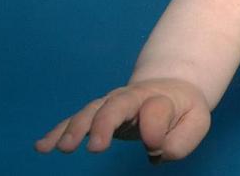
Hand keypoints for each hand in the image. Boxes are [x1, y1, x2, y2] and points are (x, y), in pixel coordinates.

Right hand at [34, 78, 210, 163]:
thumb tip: (156, 150)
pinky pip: (73, 122)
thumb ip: (182, 137)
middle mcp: (131, 97)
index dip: (155, 130)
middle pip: (115, 105)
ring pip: (90, 111)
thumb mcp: (197, 120)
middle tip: (95, 147)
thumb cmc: (184, 110)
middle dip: (104, 124)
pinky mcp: (96, 116)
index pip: (154, 110)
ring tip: (63, 147)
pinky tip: (41, 146)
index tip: (157, 148)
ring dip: (75, 128)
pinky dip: (57, 132)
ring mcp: (110, 105)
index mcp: (159, 97)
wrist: (171, 89)